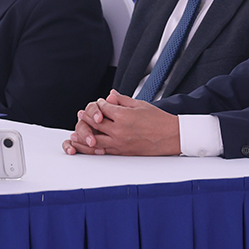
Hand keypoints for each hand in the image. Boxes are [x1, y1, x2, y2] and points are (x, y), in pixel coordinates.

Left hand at [62, 90, 181, 155]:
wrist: (172, 137)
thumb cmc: (159, 120)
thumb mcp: (140, 104)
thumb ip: (122, 100)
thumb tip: (109, 95)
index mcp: (124, 116)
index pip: (103, 108)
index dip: (99, 104)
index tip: (99, 103)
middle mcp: (119, 130)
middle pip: (96, 123)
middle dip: (87, 118)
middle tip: (81, 115)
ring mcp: (120, 143)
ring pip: (96, 139)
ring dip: (85, 136)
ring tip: (77, 132)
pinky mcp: (123, 152)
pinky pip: (104, 151)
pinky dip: (94, 148)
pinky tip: (90, 146)